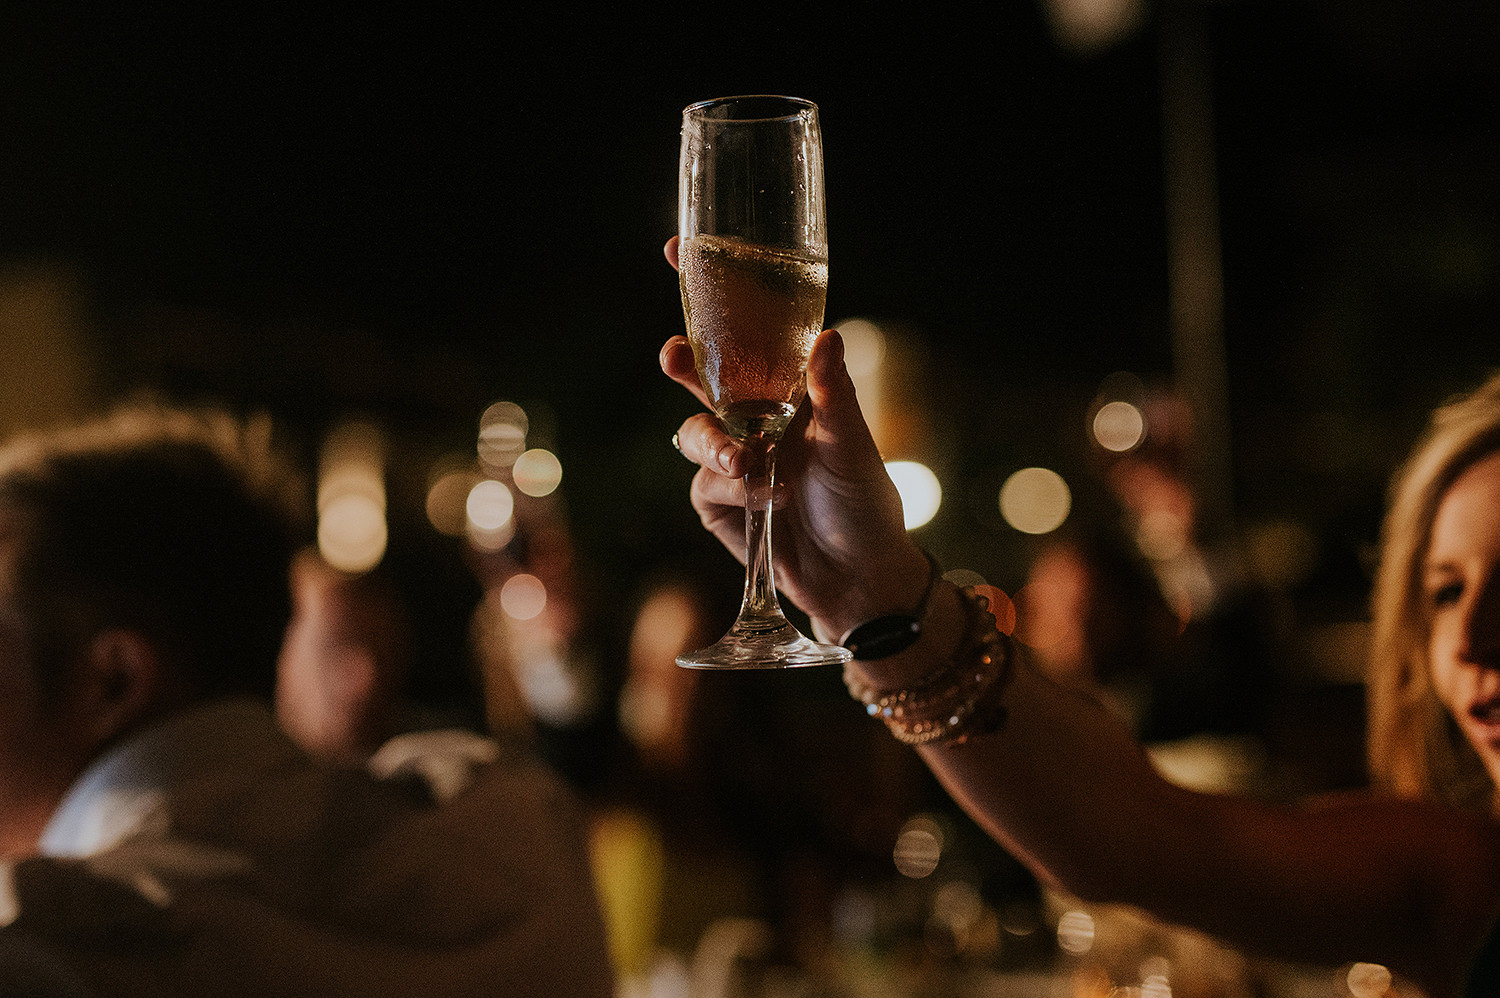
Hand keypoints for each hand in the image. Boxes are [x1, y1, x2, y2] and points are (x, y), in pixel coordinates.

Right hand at [661, 237, 929, 638]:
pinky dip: (735, 488)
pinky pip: (705, 483)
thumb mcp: (854, 443)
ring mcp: (732, 462)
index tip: (678, 251)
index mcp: (788, 392)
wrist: (859, 578)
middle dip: (680, 362)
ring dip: (719, 446)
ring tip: (752, 464)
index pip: (744, 335)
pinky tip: (771, 500)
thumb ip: (833, 393)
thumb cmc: (867, 504)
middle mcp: (754, 420)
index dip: (711, 295)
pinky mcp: (718, 504)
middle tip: (674, 355)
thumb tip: (825, 334)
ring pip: (695, 433)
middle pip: (700, 377)